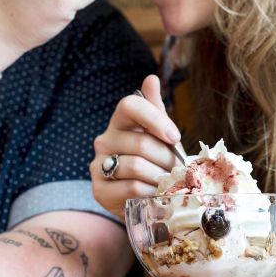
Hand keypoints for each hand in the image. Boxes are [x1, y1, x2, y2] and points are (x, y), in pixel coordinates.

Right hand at [90, 75, 182, 218]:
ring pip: (136, 165)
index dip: (154, 118)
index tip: (174, 136)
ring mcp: (98, 166)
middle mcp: (104, 140)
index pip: (129, 105)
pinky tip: (156, 194)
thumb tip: (151, 78)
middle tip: (178, 170)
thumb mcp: (161, 136)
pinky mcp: (99, 191)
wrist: (146, 198)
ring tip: (169, 182)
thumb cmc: (156, 162)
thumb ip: (156, 110)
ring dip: (160, 176)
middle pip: (141, 143)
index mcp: (120, 122)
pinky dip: (151, 192)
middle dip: (167, 159)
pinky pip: (131, 187)